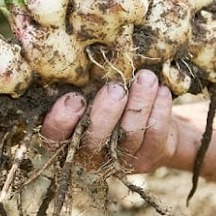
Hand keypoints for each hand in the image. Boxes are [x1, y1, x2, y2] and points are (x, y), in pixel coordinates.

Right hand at [41, 69, 177, 172]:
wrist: (149, 127)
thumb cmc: (110, 104)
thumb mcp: (90, 94)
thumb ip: (82, 86)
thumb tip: (78, 56)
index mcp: (67, 140)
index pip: (54, 137)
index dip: (61, 121)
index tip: (74, 98)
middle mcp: (91, 156)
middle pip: (94, 140)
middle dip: (105, 113)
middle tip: (115, 89)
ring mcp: (121, 160)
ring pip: (129, 134)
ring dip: (139, 104)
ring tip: (146, 77)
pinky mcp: (148, 157)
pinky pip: (155, 134)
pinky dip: (159, 110)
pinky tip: (161, 90)